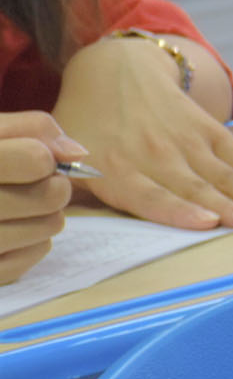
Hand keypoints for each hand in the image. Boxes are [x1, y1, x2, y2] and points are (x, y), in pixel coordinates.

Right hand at [0, 111, 79, 284]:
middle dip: (52, 183)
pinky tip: (9, 226)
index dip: (44, 155)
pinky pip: (41, 249)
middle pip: (53, 194)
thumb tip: (77, 154)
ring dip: (45, 210)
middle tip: (29, 182)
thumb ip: (33, 128)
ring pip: (53, 224)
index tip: (31, 158)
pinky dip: (34, 236)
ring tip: (17, 203)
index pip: (36, 159)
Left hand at [51, 36, 232, 230]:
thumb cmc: (90, 122)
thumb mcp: (69, 149)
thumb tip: (64, 201)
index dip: (179, 209)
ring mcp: (184, 140)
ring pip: (222, 172)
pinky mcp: (206, 128)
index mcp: (116, 166)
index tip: (206, 222)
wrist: (116, 70)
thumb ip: (75, 179)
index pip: (151, 194)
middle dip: (228, 205)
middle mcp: (154, 154)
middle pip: (195, 185)